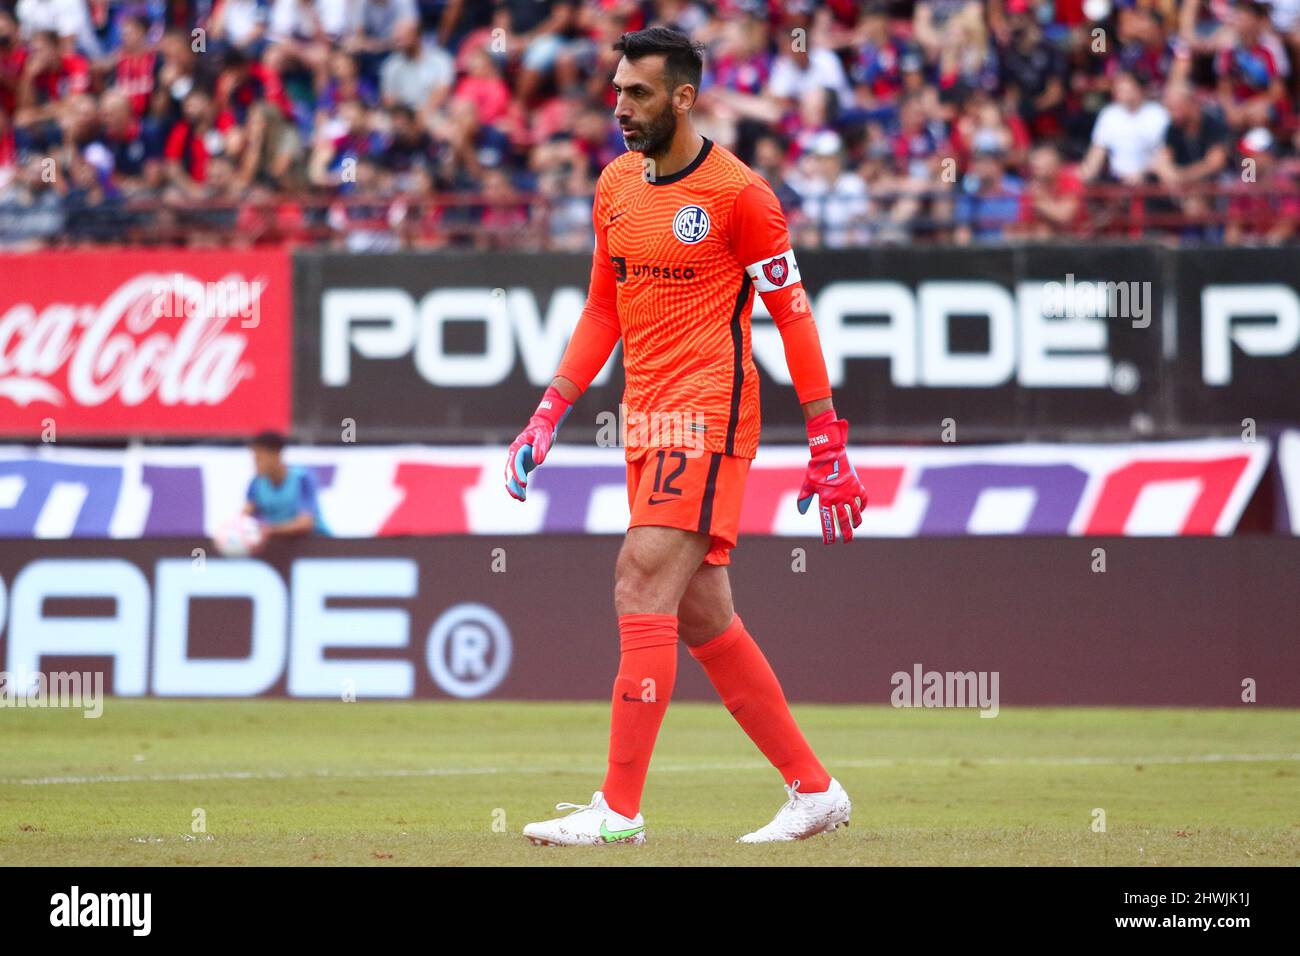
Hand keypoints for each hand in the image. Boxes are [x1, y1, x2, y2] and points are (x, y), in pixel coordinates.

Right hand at [505, 386, 571, 500]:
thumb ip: (540, 448)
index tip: (524, 484)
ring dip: (515, 488)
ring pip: (512, 477)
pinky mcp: (523, 465)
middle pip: (509, 472)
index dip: (518, 474)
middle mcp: (514, 455)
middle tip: (517, 496)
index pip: (514, 464)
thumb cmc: (542, 430)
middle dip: (512, 485)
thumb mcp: (543, 436)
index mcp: (517, 447)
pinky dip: (520, 487)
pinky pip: (519, 478)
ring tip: (521, 499)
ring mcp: (517, 460)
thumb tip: (538, 462)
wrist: (542, 426)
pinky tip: (523, 497)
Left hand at [797, 409, 866, 542]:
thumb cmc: (816, 470)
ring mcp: (849, 492)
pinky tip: (859, 510)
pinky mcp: (857, 485)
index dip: (828, 534)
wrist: (829, 454)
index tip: (829, 542)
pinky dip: (862, 506)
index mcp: (824, 499)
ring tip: (855, 527)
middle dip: (846, 534)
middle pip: (844, 521)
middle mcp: (837, 498)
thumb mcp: (807, 484)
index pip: (827, 521)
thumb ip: (803, 499)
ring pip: (856, 513)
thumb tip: (801, 512)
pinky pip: (862, 500)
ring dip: (856, 522)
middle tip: (846, 541)